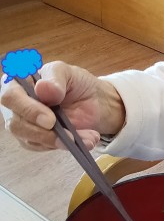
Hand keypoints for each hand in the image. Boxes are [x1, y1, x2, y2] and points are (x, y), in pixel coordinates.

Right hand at [1, 61, 125, 150]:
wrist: (95, 102)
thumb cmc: (76, 83)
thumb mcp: (68, 72)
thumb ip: (55, 77)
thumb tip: (42, 89)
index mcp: (18, 83)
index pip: (10, 97)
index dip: (28, 110)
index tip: (50, 120)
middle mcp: (17, 105)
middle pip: (16, 124)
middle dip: (42, 132)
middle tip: (68, 135)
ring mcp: (25, 124)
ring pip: (29, 139)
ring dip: (57, 141)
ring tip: (84, 137)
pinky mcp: (36, 139)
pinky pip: (44, 147)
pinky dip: (66, 145)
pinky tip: (86, 140)